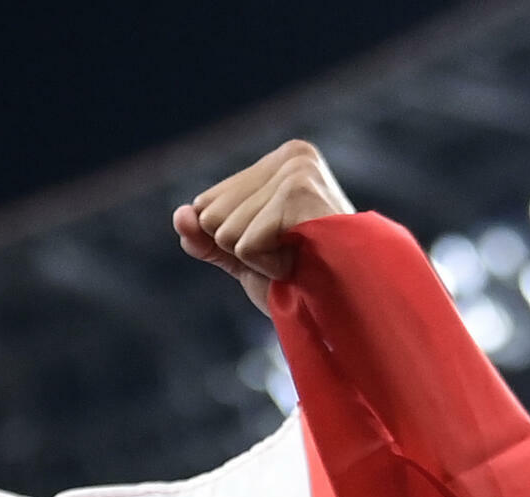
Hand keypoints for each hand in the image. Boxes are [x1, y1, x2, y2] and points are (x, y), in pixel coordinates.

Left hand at [174, 141, 353, 311]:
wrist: (349, 307)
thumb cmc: (304, 280)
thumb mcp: (244, 258)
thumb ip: (206, 238)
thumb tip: (180, 214)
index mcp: (280, 161)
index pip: (207, 204)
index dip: (234, 241)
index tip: (278, 245)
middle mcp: (290, 156)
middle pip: (211, 215)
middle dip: (243, 249)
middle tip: (289, 254)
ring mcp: (295, 171)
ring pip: (224, 231)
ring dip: (258, 260)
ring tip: (298, 257)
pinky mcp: (297, 193)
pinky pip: (244, 245)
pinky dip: (268, 267)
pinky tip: (300, 261)